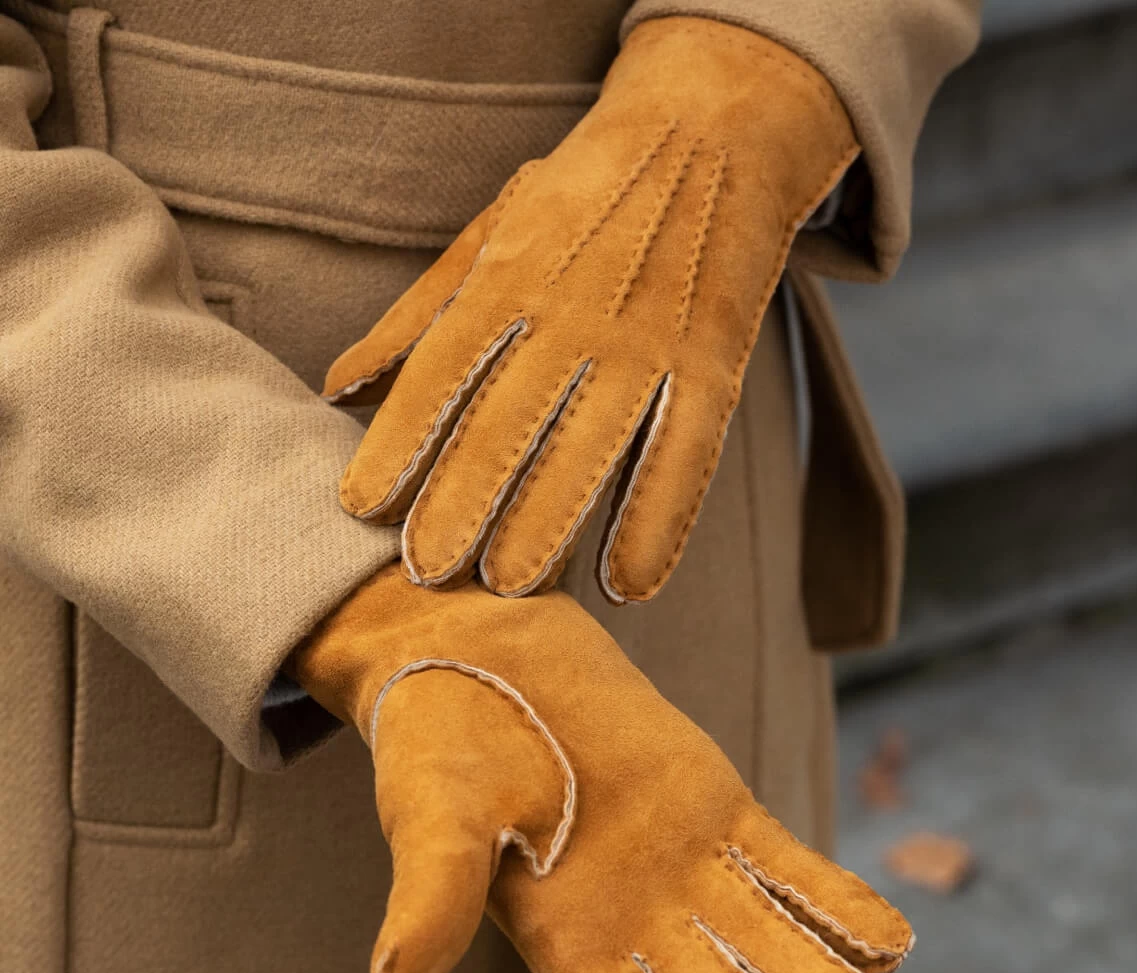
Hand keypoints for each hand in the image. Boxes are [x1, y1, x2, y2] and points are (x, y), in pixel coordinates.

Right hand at [292, 565, 911, 972]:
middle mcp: (632, 918)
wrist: (485, 653)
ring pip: (764, 938)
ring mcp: (683, 864)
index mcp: (561, 939)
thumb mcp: (431, 814)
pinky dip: (831, 901)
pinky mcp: (716, 808)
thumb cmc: (441, 739)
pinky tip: (887, 942)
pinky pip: (784, 863)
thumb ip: (431, 896)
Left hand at [326, 17, 858, 603]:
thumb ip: (416, 317)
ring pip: (591, 442)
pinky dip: (658, 519)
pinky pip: (684, 451)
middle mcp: (573, 312)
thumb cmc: (581, 198)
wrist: (708, 133)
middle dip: (464, 497)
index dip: (399, 439)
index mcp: (510, 278)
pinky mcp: (710, 363)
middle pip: (509, 418)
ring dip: (550, 518)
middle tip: (429, 572)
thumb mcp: (488, 235)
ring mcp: (645, 340)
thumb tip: (337, 387)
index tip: (360, 507)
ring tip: (510, 585)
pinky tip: (629, 582)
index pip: (442, 369)